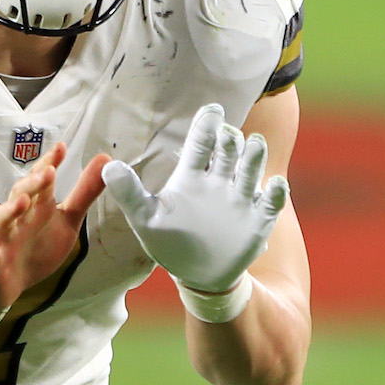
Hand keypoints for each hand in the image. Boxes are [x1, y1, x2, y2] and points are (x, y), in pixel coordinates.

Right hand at [0, 143, 108, 312]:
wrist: (4, 283)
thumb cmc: (35, 246)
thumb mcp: (66, 220)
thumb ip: (84, 193)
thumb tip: (104, 160)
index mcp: (35, 206)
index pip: (41, 180)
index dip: (50, 163)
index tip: (61, 148)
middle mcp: (16, 218)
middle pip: (20, 194)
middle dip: (34, 183)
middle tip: (50, 171)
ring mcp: (1, 240)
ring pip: (1, 221)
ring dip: (10, 210)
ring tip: (23, 202)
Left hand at [102, 104, 288, 292]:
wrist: (198, 274)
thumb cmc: (169, 241)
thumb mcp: (145, 219)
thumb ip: (129, 193)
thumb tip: (108, 166)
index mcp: (193, 176)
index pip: (201, 144)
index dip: (206, 125)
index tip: (212, 109)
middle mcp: (219, 181)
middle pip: (230, 151)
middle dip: (230, 140)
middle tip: (226, 134)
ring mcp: (241, 199)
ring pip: (252, 169)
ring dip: (254, 156)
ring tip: (253, 145)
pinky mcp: (258, 220)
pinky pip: (272, 202)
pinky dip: (276, 192)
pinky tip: (274, 185)